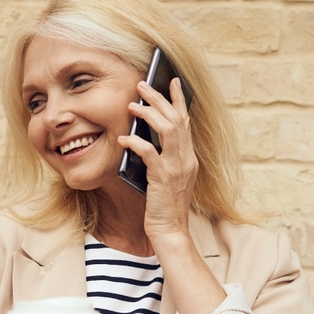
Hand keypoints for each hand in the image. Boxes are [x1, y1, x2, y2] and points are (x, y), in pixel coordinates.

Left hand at [117, 78, 198, 245]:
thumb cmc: (164, 207)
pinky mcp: (163, 178)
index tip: (172, 81)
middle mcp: (187, 159)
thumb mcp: (167, 178)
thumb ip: (162, 158)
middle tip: (142, 84)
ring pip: (167, 129)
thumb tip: (144, 137)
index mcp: (189, 158)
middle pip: (176, 119)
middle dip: (159, 98)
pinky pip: (149, 152)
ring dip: (148, 114)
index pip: (186, 122)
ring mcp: (177, 168)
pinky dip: (136, 141)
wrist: (170, 231)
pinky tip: (123, 137)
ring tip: (132, 105)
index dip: (179, 100)